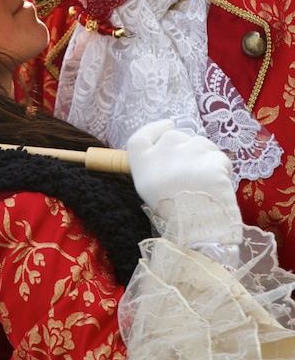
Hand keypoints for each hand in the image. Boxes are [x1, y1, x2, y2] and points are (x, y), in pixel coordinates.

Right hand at [127, 120, 242, 244]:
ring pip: (200, 144)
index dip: (155, 128)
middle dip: (185, 148)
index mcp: (142, 163)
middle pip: (174, 137)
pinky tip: (217, 187)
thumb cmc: (172, 216)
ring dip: (204, 157)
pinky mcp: (212, 157)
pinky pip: (218, 157)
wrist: (197, 234)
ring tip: (205, 184)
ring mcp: (188, 151)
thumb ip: (155, 166)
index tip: (167, 125)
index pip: (140, 136)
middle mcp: (162, 151)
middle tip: (191, 172)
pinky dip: (220, 168)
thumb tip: (170, 152)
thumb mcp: (150, 190)